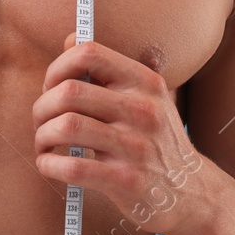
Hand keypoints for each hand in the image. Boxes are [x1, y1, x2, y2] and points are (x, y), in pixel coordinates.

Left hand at [32, 32, 206, 234]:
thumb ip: (109, 70)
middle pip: (69, 92)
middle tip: (41, 120)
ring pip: (66, 126)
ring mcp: (137, 146)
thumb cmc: (156, 141)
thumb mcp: (146, 98)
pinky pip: (73, 167)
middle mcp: (143, 110)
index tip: (51, 86)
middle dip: (42, 106)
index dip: (58, 66)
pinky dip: (49, 164)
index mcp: (145, 82)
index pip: (89, 52)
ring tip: (44, 143)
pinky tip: (48, 164)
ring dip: (42, 135)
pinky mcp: (128, 181)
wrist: (194, 194)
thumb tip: (70, 39)